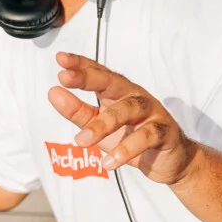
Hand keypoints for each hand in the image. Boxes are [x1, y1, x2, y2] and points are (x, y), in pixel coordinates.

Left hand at [48, 54, 197, 185]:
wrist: (168, 161)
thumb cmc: (131, 137)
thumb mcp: (99, 126)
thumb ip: (77, 111)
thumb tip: (53, 92)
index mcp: (118, 92)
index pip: (98, 73)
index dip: (80, 64)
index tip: (60, 59)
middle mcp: (135, 96)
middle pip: (112, 82)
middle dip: (88, 78)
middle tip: (65, 78)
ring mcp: (151, 112)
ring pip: (127, 110)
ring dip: (102, 125)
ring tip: (81, 141)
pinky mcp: (164, 132)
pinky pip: (145, 137)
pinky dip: (126, 150)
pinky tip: (109, 163)